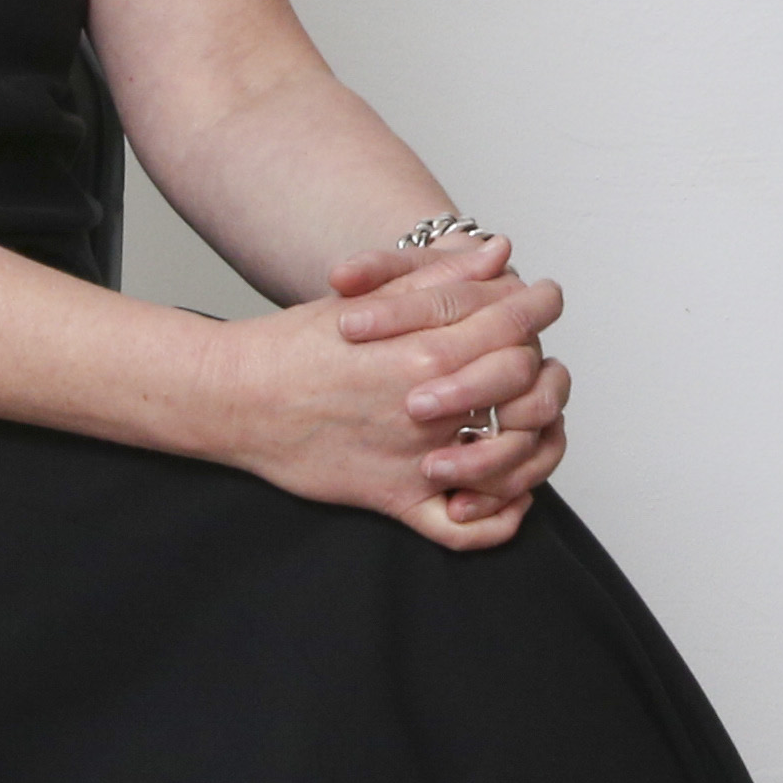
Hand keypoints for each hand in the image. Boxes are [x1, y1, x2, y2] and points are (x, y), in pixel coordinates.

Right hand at [222, 254, 572, 546]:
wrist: (236, 397)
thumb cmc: (297, 346)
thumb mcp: (374, 297)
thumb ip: (443, 279)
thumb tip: (500, 253)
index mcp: (426, 350)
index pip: (515, 328)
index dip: (539, 309)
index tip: (546, 300)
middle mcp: (430, 407)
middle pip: (527, 392)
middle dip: (540, 375)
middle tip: (537, 364)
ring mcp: (416, 458)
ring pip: (511, 463)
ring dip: (532, 445)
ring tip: (527, 425)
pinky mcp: (396, 499)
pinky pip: (465, 529)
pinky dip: (496, 521)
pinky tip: (506, 499)